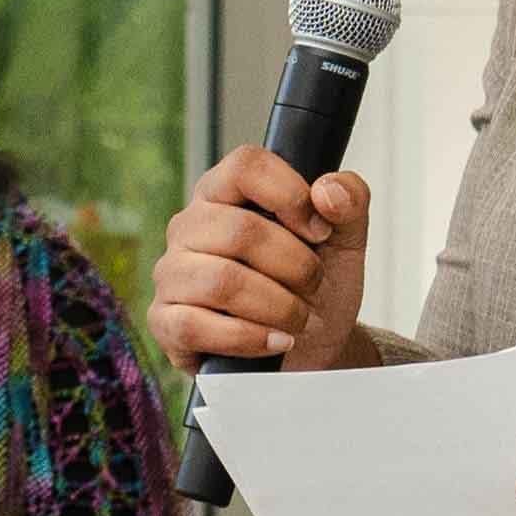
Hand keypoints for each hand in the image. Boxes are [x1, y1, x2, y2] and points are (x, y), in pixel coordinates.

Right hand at [149, 143, 378, 373]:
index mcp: (225, 193)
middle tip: (313, 285)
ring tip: (298, 318)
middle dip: (295, 266)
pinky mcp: (166, 322)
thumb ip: (349, 201)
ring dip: (278, 307)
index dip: (290, 195)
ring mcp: (172, 274)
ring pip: (222, 281)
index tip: (319, 230)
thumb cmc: (316, 288)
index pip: (246, 166)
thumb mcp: (345, 240)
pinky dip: (250, 338)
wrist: (310, 349)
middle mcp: (189, 226)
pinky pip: (196, 326)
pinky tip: (275, 341)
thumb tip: (327, 191)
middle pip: (239, 231)